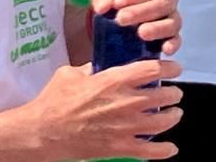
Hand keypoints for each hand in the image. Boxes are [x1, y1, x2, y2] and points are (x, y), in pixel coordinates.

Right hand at [25, 59, 183, 160]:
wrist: (40, 133)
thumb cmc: (53, 101)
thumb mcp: (72, 73)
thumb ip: (93, 68)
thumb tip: (103, 64)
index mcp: (115, 80)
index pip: (154, 69)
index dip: (170, 68)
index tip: (175, 69)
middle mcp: (126, 102)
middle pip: (164, 95)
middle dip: (173, 94)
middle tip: (174, 94)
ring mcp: (124, 127)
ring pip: (162, 122)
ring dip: (172, 117)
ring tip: (174, 114)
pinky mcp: (119, 148)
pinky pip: (149, 151)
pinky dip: (164, 150)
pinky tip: (171, 148)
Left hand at [91, 0, 181, 55]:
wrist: (114, 13)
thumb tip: (103, 6)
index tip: (118, 2)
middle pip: (163, 3)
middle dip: (142, 11)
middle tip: (121, 18)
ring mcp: (172, 18)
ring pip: (172, 22)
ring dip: (156, 28)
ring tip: (140, 33)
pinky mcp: (170, 37)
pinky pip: (176, 40)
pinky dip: (172, 44)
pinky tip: (165, 49)